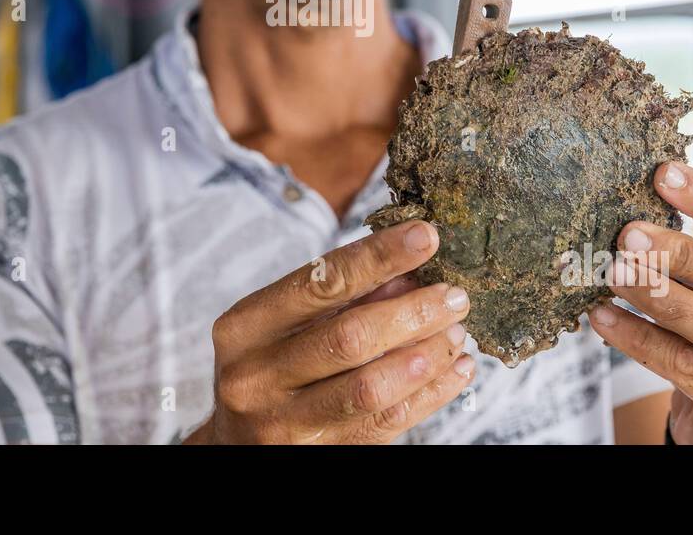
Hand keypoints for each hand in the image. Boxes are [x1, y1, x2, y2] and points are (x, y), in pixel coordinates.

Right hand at [186, 218, 475, 443]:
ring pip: (372, 388)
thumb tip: (411, 272)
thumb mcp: (282, 324)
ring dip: (426, 356)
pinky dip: (430, 394)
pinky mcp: (318, 455)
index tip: (426, 237)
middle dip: (413, 312)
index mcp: (244, 328)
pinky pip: (386, 423)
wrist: (235, 443)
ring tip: (457, 333)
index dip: (379, 257)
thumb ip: (340, 298)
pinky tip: (454, 370)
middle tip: (454, 296)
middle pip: (350, 337)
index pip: (321, 283)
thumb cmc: (267, 367)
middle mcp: (256, 377)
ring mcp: (285, 424)